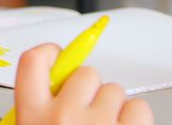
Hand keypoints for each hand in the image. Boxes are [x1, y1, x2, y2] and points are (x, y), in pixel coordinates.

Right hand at [14, 44, 152, 124]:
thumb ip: (40, 108)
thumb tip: (58, 84)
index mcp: (32, 118)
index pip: (32, 62)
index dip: (50, 53)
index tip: (59, 55)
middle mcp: (63, 117)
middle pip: (86, 73)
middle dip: (91, 91)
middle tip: (88, 117)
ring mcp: (98, 124)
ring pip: (115, 90)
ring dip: (114, 108)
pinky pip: (139, 106)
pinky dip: (135, 120)